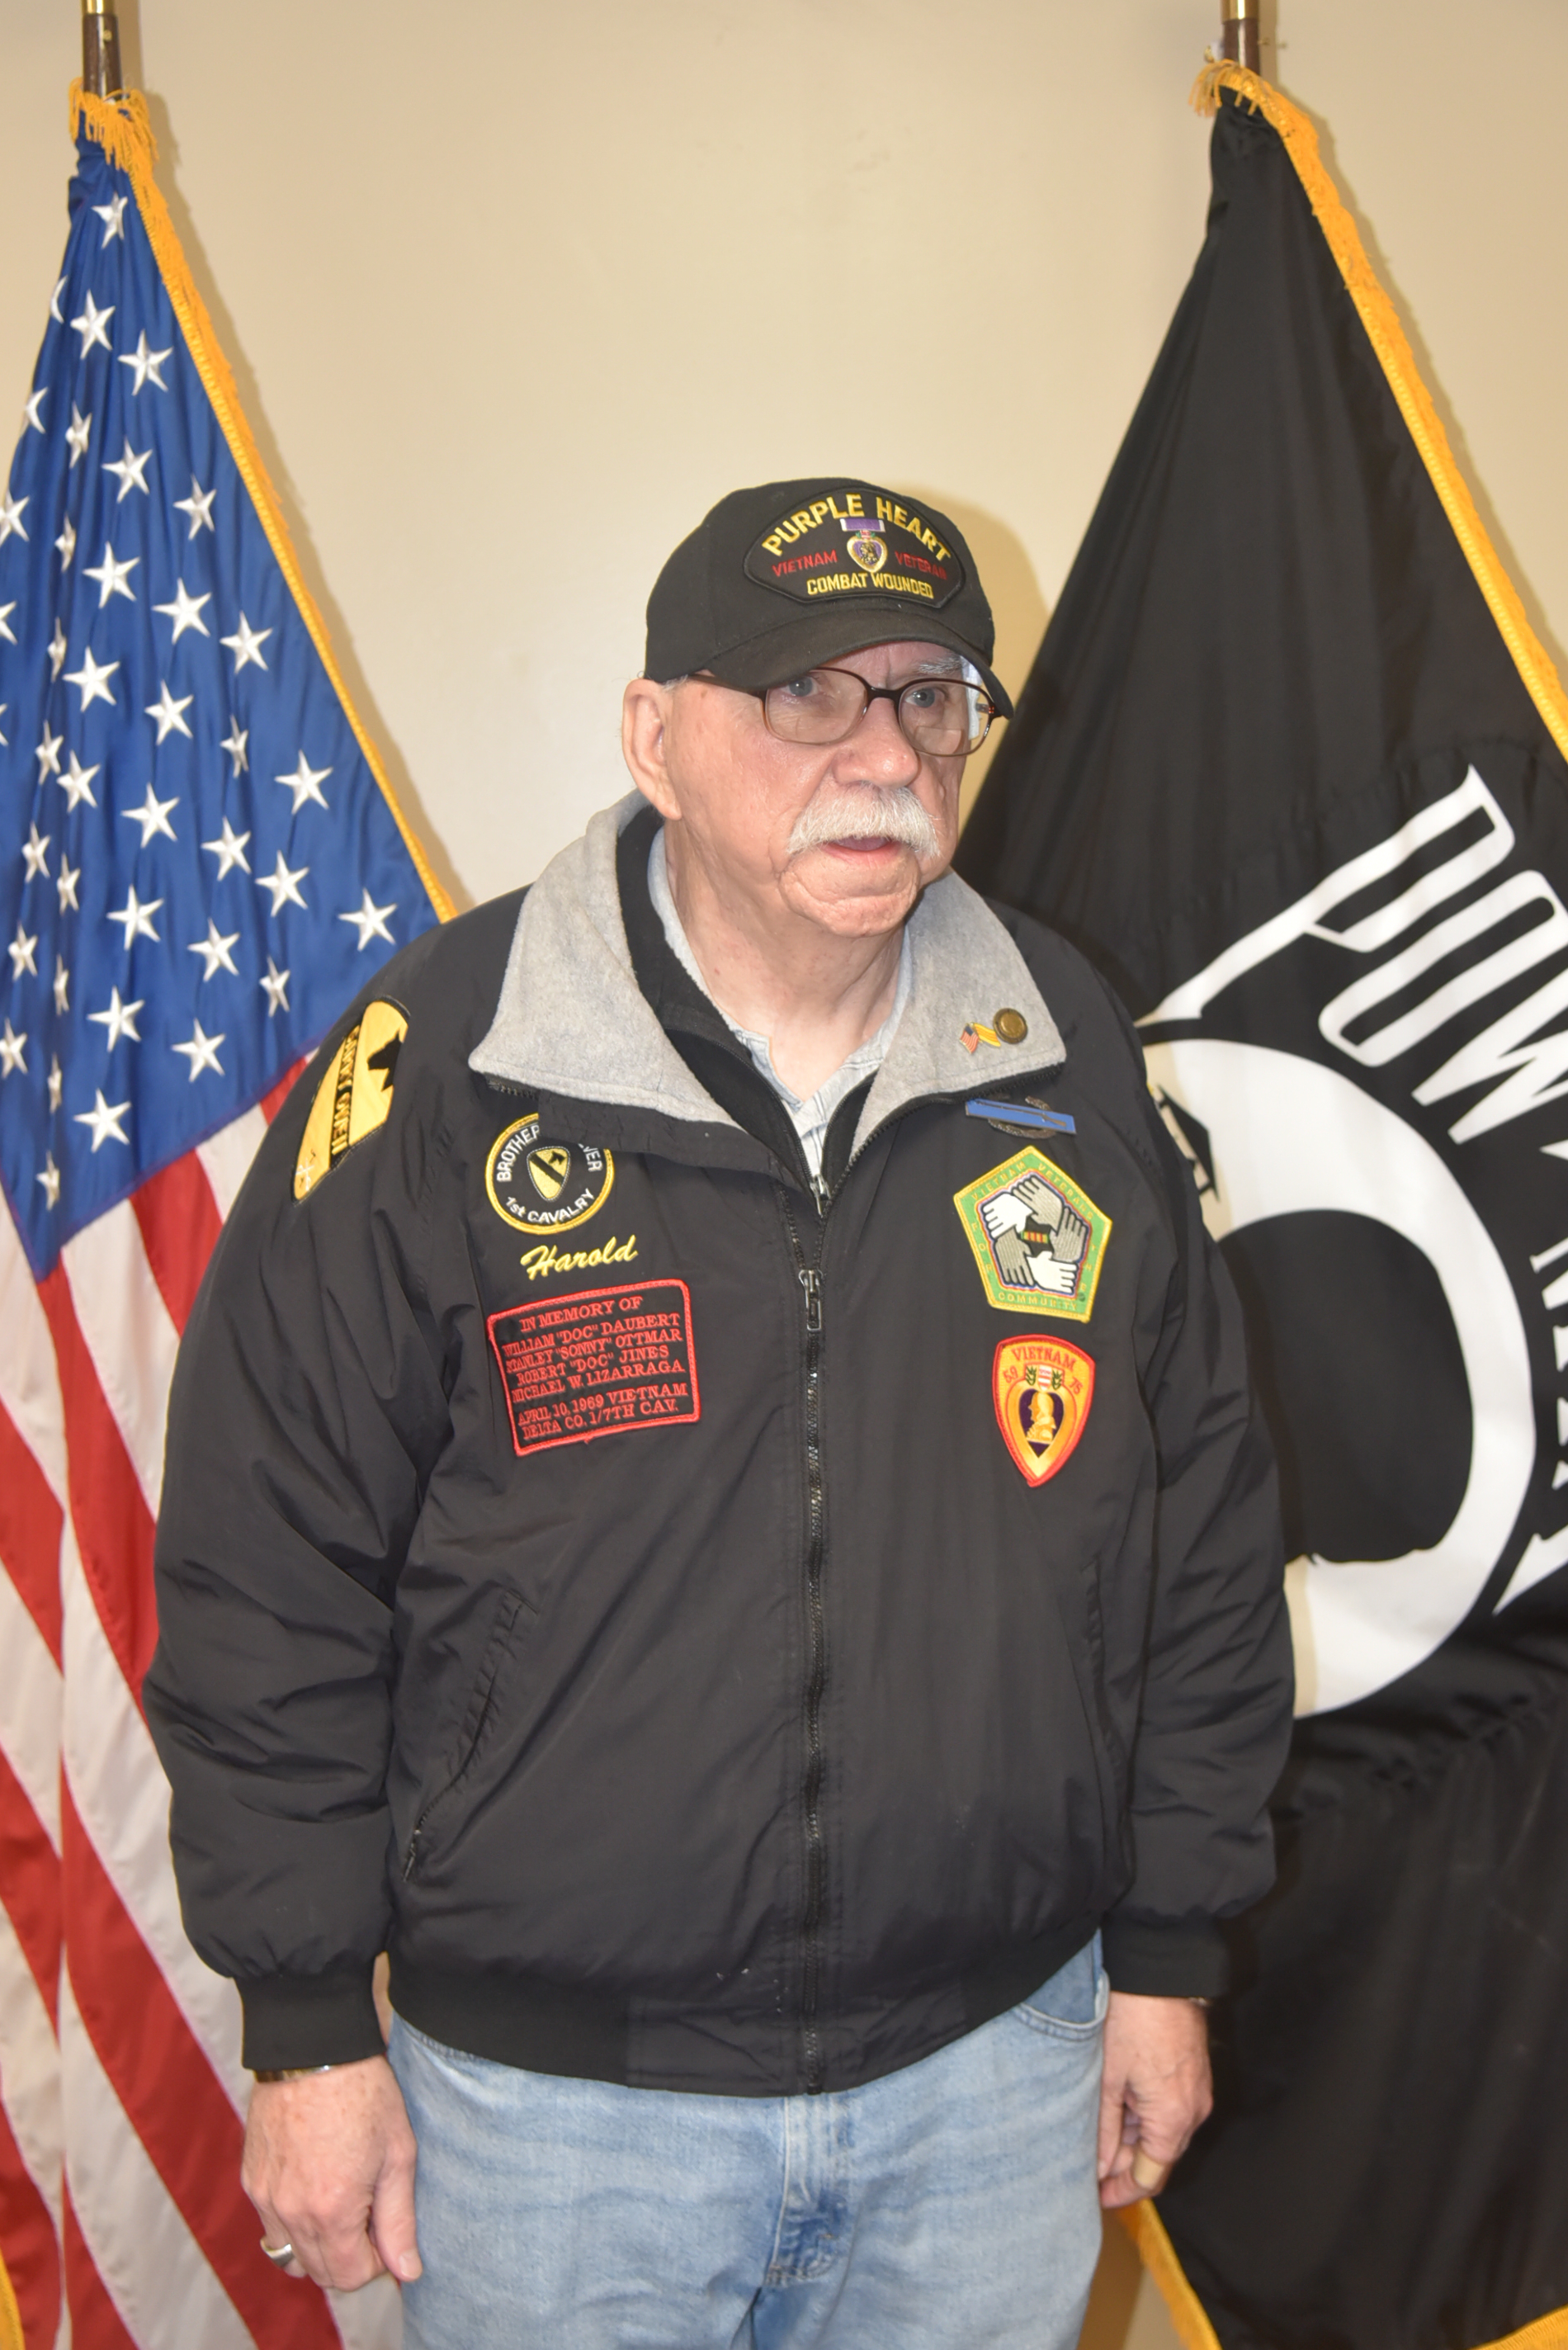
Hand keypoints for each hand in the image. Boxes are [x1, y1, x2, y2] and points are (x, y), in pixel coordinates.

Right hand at [242, 2054, 420, 2291]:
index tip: (387, 2231)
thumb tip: (407, 2271)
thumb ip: (399, 2219)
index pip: (349, 2276)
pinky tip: (316, 2184)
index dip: (376, 2262)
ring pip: (291, 2255)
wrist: (315, 2045)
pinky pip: (270, 2225)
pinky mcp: (251, 2179)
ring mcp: (264, 2197)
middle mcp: (290, 2212)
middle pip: (319, 2272)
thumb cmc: (364, 2092)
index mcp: (331, 2210)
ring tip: (342, 2202)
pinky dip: (293, 2222)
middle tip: (369, 2214)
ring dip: (319, 2245)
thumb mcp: (397, 2153)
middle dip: (349, 2256)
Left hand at [1097, 1991, 1211, 2207]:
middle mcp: (1193, 2112)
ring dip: (1133, 2139)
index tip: (1097, 2196)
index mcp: (1172, 2119)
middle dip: (1125, 2166)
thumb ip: (1106, 2128)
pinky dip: (1145, 2117)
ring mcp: (1197, 2093)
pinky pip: (1171, 2111)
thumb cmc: (1133, 2018)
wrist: (1161, 1972)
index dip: (1123, 2192)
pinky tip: (1118, 2107)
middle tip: (1089, 2165)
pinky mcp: (1194, 2076)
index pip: (1151, 2177)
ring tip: (1097, 2132)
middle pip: (1159, 2157)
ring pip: (1163, 2133)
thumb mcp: (1109, 2077)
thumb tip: (1101, 2167)